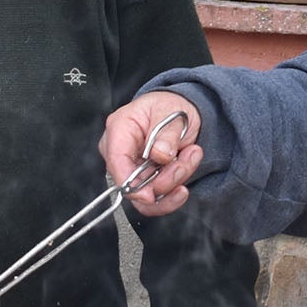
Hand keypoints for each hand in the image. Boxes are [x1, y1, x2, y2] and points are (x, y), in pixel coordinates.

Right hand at [100, 92, 203, 216]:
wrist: (180, 113)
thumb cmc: (169, 107)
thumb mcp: (172, 111)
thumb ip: (166, 134)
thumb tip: (159, 155)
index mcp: (119, 129)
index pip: (116, 162)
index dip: (130, 183)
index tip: (150, 195)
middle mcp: (121, 152)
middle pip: (133, 184)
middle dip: (166, 180)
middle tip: (185, 160)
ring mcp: (132, 169)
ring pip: (149, 195)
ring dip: (176, 180)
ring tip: (190, 155)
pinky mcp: (145, 181)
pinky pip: (158, 198)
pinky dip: (177, 188)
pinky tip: (186, 166)